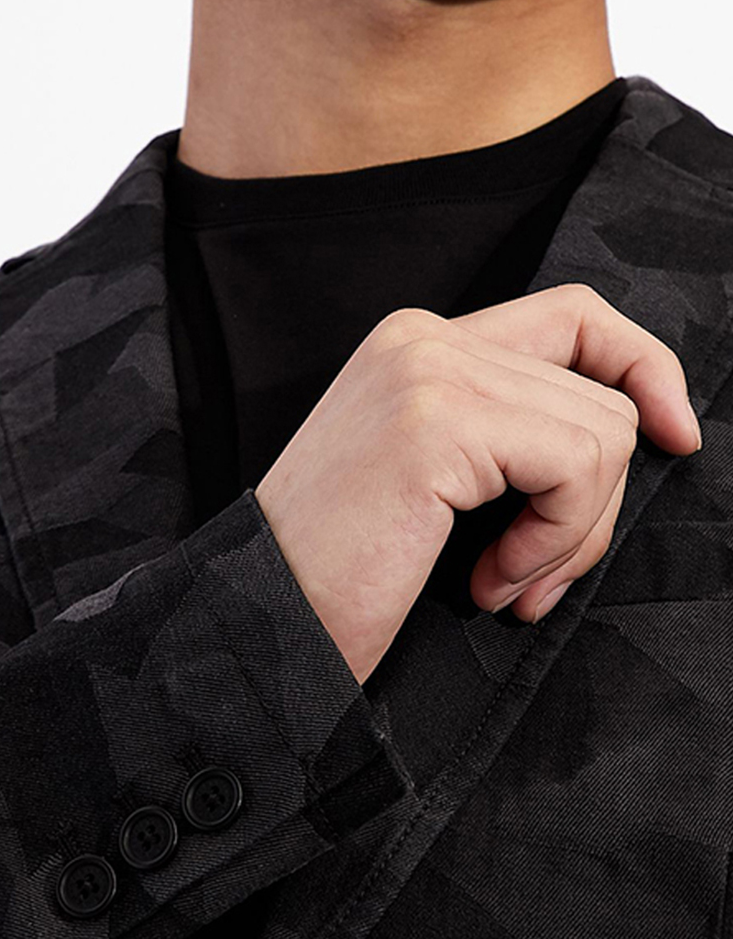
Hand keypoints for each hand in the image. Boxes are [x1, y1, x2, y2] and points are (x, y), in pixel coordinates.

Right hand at [255, 284, 701, 684]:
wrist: (263, 622)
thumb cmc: (348, 570)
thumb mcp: (442, 481)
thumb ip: (514, 434)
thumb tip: (636, 431)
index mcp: (420, 345)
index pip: (574, 315)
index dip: (643, 364)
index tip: (675, 434)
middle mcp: (424, 339)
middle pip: (602, 390)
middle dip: (593, 502)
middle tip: (534, 572)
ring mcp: (427, 370)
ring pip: (603, 431)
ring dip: (571, 532)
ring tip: (503, 580)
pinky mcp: (437, 420)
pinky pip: (575, 466)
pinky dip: (554, 541)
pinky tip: (490, 583)